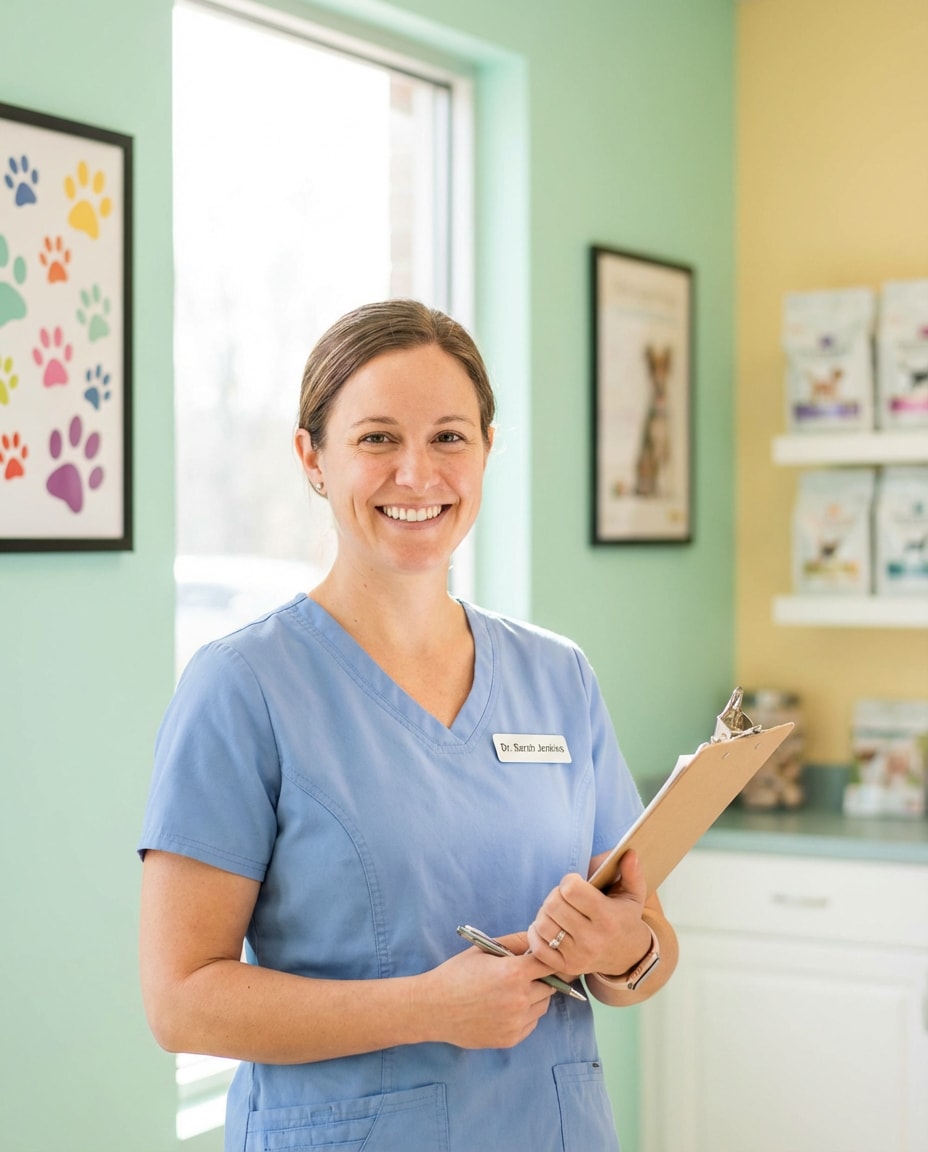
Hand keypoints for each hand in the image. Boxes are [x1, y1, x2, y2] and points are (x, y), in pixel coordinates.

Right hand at [420, 931, 555, 1049]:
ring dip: (534, 998)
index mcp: (514, 973)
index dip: (549, 960)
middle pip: (550, 986)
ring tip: (510, 992)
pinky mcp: (511, 1039)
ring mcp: (516, 1022)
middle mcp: (519, 999)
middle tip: (521, 976)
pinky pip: (531, 1024)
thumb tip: (537, 937)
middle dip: (540, 979)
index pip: (549, 964)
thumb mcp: (484, 950)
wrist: (434, 1008)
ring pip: (542, 1006)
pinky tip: (504, 1008)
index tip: (545, 960)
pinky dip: (524, 1015)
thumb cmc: (456, 974)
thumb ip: (514, 942)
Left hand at [526, 850, 652, 977]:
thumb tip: (629, 853)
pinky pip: (538, 946)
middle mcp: (592, 939)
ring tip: (557, 911)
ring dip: (545, 913)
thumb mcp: (634, 895)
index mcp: (607, 917)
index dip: (569, 881)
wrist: (628, 957)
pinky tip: (548, 926)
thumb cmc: (626, 919)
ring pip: (543, 924)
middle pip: (553, 904)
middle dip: (555, 895)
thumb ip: (631, 872)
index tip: (576, 883)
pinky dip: (537, 933)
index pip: (571, 889)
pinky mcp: (566, 967)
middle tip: (564, 897)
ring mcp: (578, 956)